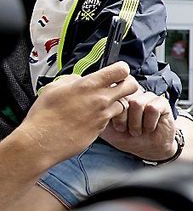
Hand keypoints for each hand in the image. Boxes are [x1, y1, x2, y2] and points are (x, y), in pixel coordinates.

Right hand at [18, 62, 137, 163]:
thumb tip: (79, 79)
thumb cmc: (44, 115)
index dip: (121, 70)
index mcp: (89, 85)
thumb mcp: (54, 87)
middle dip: (128, 84)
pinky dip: (105, 117)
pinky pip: (110, 119)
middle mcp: (100, 99)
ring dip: (116, 103)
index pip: (121, 70)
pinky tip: (91, 118)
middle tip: (119, 87)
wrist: (41, 141)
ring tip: (100, 106)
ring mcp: (103, 115)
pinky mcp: (101, 129)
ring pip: (123, 105)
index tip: (116, 72)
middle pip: (132, 86)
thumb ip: (73, 80)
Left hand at [101, 90, 176, 160]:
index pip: (111, 93)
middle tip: (124, 129)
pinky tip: (149, 128)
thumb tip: (90, 105)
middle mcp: (133, 94)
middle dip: (123, 119)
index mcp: (119, 97)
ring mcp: (148, 96)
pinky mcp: (162, 102)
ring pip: (137, 103)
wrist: (149, 149)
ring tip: (137, 131)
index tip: (117, 127)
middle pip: (123, 98)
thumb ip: (98, 116)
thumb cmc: (128, 138)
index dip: (113, 113)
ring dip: (136, 123)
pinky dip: (149, 123)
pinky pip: (152, 109)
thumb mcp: (107, 129)